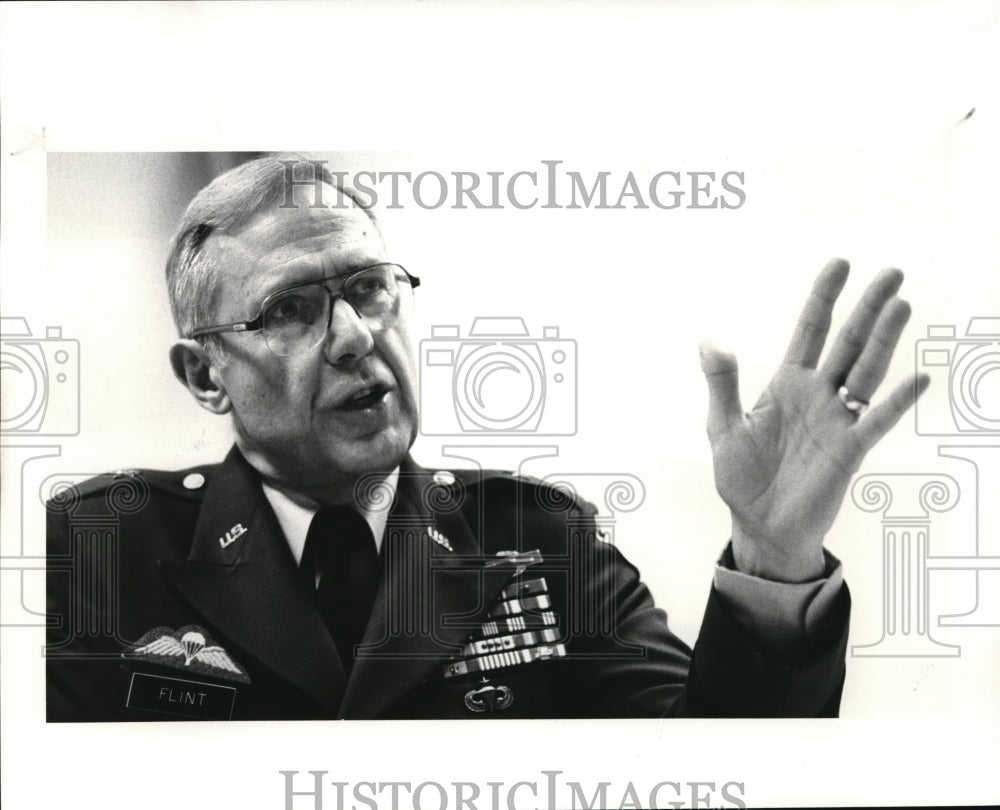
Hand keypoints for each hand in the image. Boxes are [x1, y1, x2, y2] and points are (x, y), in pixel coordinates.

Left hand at [699, 258, 929, 581]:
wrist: (759, 526)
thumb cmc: (742, 478)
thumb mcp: (722, 427)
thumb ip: (722, 385)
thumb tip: (711, 341)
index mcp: (786, 385)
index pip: (810, 332)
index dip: (824, 299)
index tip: (840, 264)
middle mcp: (817, 396)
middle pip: (848, 343)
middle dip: (867, 308)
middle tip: (892, 272)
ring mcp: (836, 421)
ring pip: (866, 372)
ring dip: (884, 341)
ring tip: (900, 305)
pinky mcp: (849, 451)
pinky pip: (876, 421)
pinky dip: (897, 402)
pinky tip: (918, 378)